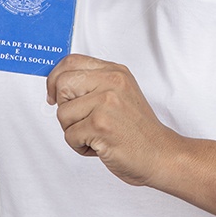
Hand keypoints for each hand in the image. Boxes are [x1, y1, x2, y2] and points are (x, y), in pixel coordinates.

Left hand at [46, 55, 181, 185]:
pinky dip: (80, 147)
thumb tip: (57, 82)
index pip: (71, 61)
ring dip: (73, 131)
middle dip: (64, 107)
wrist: (161, 155)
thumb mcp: (120, 94)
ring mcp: (106, 102)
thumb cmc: (138, 131)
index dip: (55, 79)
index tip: (54, 95)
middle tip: (80, 120)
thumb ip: (94, 84)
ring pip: (62, 113)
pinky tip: (100, 146)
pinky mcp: (101, 125)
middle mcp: (112, 82)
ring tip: (96, 135)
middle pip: (61, 84)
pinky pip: (69, 136)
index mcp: (115, 72)